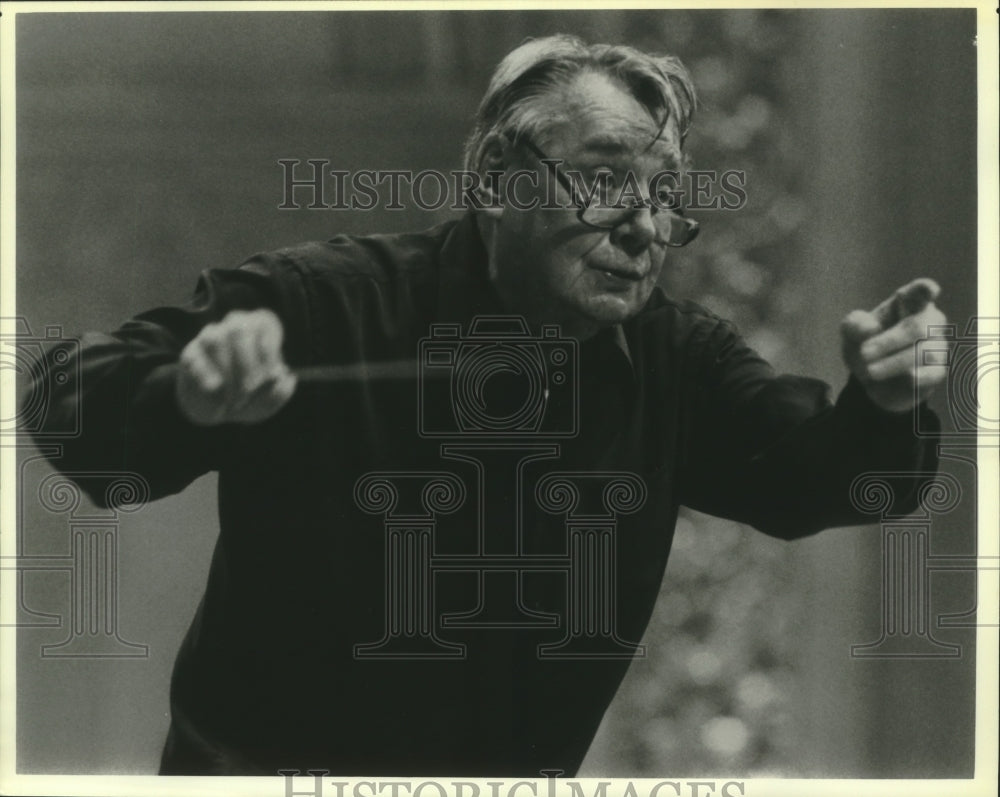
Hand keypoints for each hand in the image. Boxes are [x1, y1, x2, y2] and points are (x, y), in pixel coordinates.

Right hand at [176, 308, 296, 424]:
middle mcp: (234, 325)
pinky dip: (206, 375)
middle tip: (250, 390)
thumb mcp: (269, 401)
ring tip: (234, 398)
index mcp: (260, 328)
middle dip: (247, 364)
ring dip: (227, 372)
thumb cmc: (251, 397)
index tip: (272, 376)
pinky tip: (215, 388)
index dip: (270, 351)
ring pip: (215, 340)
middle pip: (239, 330)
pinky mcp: (190, 354)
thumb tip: (285, 377)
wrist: (218, 410)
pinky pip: (194, 357)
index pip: (265, 323)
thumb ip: (280, 392)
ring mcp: (209, 337)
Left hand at [840, 278, 948, 412]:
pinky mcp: (937, 370)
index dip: (926, 289)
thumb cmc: (864, 342)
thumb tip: (872, 328)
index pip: (920, 291)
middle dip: (888, 342)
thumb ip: (855, 325)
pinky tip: (903, 378)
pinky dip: (914, 377)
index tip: (930, 290)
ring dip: (893, 363)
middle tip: (864, 353)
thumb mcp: (851, 332)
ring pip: (925, 352)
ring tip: (870, 371)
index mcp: (909, 303)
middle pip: (918, 327)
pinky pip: (932, 373)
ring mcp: (937, 344)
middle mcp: (929, 320)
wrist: (868, 377)